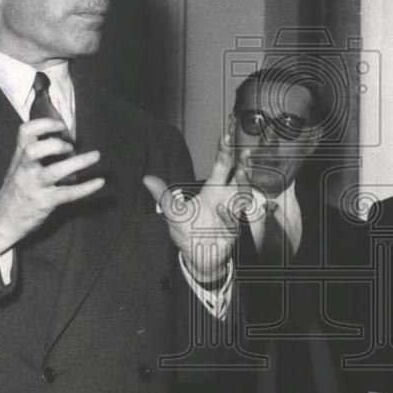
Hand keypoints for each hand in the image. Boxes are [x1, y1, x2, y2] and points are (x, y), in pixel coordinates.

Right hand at [0, 118, 103, 251]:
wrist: (3, 220)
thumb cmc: (17, 189)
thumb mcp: (20, 166)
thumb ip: (36, 153)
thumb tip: (65, 140)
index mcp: (20, 157)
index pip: (24, 132)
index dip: (43, 124)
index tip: (60, 125)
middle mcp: (24, 169)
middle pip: (34, 150)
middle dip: (55, 145)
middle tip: (70, 148)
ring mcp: (34, 186)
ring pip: (54, 172)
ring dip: (78, 162)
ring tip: (95, 156)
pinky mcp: (45, 202)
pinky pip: (68, 194)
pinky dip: (86, 187)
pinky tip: (100, 182)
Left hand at [143, 132, 251, 282]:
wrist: (195, 256)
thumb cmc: (187, 230)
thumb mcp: (173, 211)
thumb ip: (163, 194)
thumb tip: (146, 178)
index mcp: (213, 189)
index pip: (222, 166)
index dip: (224, 151)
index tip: (226, 136)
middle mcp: (225, 198)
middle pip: (239, 178)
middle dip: (244, 164)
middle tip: (245, 151)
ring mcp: (231, 214)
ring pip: (243, 196)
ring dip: (244, 184)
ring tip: (241, 172)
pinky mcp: (232, 231)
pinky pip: (233, 222)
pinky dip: (228, 217)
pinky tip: (222, 210)